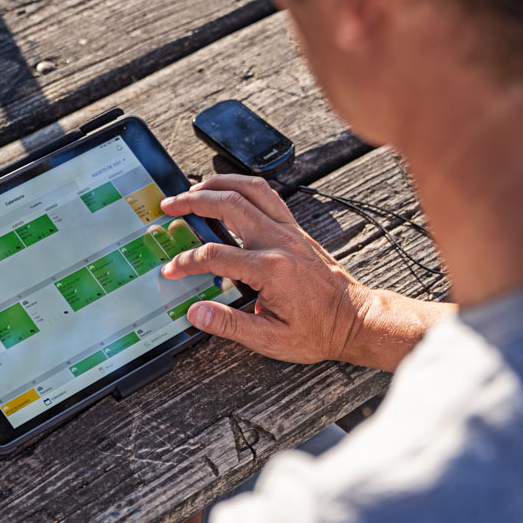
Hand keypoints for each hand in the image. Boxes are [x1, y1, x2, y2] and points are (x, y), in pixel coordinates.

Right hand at [160, 175, 375, 363]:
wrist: (353, 320)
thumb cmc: (317, 330)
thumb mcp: (270, 339)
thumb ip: (229, 325)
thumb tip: (196, 313)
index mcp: (271, 270)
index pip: (214, 256)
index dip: (186, 262)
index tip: (171, 270)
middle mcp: (280, 242)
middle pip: (229, 205)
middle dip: (193, 201)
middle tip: (169, 206)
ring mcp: (290, 231)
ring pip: (250, 189)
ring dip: (218, 183)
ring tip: (193, 189)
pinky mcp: (296, 229)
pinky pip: (267, 195)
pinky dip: (242, 186)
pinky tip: (228, 192)